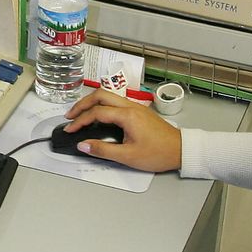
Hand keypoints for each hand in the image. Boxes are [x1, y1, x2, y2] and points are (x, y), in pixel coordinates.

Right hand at [61, 89, 181, 172]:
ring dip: (92, 102)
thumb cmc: (159, 153)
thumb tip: (83, 145)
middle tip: (70, 116)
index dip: (80, 121)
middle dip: (82, 104)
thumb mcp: (128, 156)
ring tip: (80, 114)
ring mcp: (135, 107)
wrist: (181, 150)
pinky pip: (115, 102)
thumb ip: (103, 150)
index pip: (96, 112)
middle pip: (100, 95)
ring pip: (108, 96)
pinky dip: (102, 106)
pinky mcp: (138, 111)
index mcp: (127, 115)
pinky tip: (98, 116)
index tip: (70, 130)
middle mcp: (130, 106)